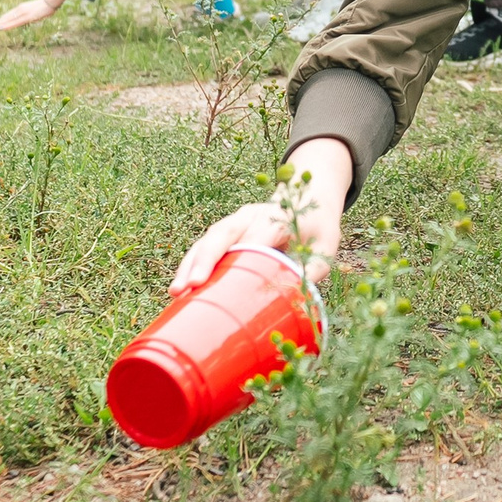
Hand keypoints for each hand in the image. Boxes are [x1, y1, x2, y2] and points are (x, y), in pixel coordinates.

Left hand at [0, 0, 67, 31]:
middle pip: (5, 18)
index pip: (7, 16)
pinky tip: (0, 28)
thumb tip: (29, 18)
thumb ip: (30, 15)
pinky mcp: (27, 17)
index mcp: (20, 9)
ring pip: (7, 20)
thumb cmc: (46, 6)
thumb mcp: (35, 12)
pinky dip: (7, 25)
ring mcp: (22, 13)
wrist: (52, 0)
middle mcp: (19, 10)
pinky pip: (15, 22)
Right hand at [172, 140, 352, 291]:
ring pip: (208, 240)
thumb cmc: (318, 228)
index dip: (238, 255)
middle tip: (189, 287)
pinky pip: (207, 246)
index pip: (255, 235)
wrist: (309, 198)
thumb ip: (312, 270)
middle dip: (203, 260)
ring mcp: (236, 222)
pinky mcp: (227, 232)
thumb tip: (296, 304)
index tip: (230, 273)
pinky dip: (192, 266)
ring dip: (190, 265)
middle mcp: (252, 215)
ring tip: (176, 292)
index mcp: (278, 216)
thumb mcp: (326, 246)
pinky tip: (181, 289)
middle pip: (222, 235)